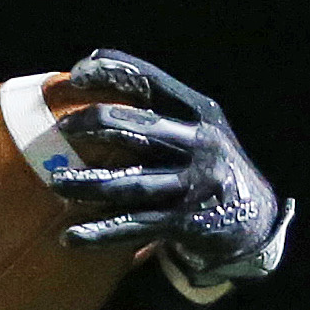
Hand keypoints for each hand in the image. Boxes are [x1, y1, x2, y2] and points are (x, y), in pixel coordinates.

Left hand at [51, 49, 293, 283]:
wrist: (253, 220)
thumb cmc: (203, 167)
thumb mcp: (194, 131)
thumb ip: (155, 115)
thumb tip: (88, 93)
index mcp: (199, 112)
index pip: (152, 83)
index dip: (113, 72)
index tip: (76, 74)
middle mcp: (200, 143)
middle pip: (140, 127)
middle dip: (96, 123)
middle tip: (60, 128)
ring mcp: (195, 183)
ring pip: (132, 182)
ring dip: (90, 184)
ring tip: (55, 183)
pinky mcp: (186, 221)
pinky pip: (135, 225)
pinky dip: (100, 232)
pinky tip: (69, 237)